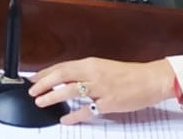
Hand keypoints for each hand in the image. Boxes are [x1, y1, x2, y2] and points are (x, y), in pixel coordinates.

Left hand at [29, 58, 176, 122]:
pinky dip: (74, 115)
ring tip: (41, 102)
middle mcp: (93, 73)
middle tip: (31, 91)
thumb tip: (66, 77)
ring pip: (70, 91)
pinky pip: (87, 110)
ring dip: (52, 96)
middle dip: (43, 84)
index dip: (44, 72)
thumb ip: (85, 72)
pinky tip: (65, 119)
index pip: (61, 67)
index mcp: (90, 63)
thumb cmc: (128, 74)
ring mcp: (100, 88)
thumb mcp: (102, 67)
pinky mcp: (109, 103)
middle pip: (61, 76)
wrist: (151, 79)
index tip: (32, 78)